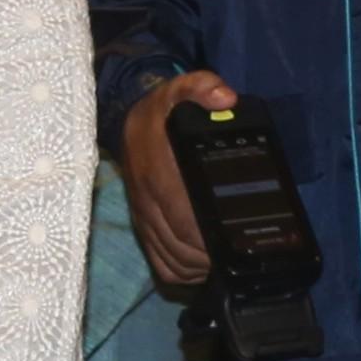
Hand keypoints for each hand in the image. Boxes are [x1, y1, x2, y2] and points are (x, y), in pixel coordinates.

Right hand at [118, 71, 236, 286]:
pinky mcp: (142, 225)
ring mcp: (143, 216)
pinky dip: (178, 273)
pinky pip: (157, 260)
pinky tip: (199, 270)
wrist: (126, 121)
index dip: (204, 238)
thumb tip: (226, 97)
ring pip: (168, 258)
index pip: (181, 218)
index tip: (227, 244)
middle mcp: (147, 199)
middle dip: (206, 258)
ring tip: (221, 264)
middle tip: (234, 258)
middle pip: (178, 246)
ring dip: (195, 269)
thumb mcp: (179, 89)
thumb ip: (202, 87)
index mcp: (159, 172)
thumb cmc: (160, 111)